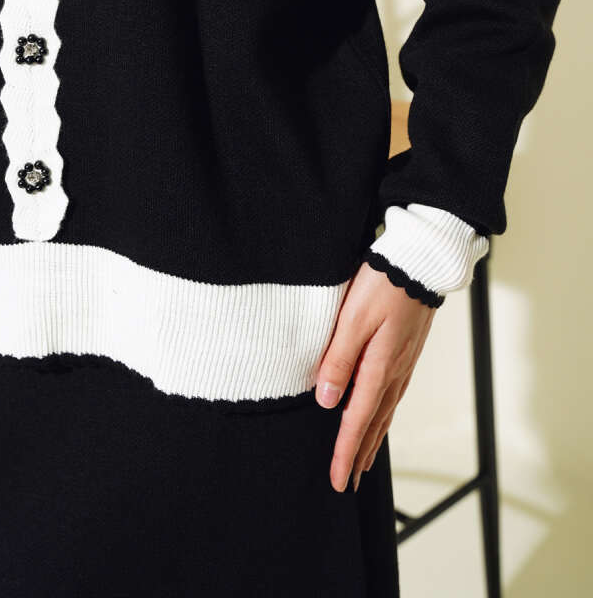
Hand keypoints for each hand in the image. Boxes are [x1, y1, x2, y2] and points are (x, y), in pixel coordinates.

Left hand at [315, 261, 436, 492]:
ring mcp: (403, 363)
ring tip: (361, 460)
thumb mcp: (353, 319)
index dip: (344, 452)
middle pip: (373, 424)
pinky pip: (392, 395)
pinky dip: (382, 416)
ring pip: (384, 412)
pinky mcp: (406, 353)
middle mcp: (394, 372)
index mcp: (379, 368)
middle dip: (358, 454)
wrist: (419, 262)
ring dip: (371, 439)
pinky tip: (378, 416)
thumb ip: (338, 358)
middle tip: (347, 482)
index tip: (337, 481)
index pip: (357, 420)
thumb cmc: (384, 285)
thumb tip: (325, 400)